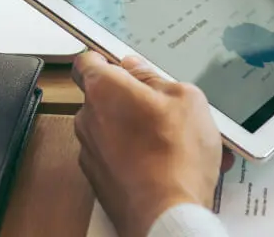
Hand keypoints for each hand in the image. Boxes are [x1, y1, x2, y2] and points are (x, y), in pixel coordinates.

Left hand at [73, 52, 223, 236]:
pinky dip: (137, 155)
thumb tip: (138, 69)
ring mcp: (90, 151)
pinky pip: (116, 155)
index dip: (105, 59)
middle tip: (164, 106)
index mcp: (105, 90)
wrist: (166, 214)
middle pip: (104, 96)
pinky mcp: (98, 178)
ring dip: (137, 128)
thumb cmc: (176, 156)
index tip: (122, 64)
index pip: (87, 61)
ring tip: (177, 141)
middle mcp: (88, 118)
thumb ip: (156, 78)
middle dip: (131, 98)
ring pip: (112, 127)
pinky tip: (169, 163)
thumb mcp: (185, 98)